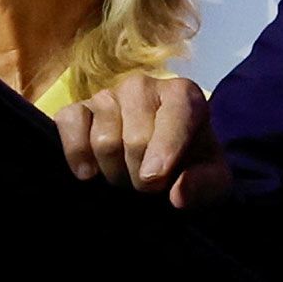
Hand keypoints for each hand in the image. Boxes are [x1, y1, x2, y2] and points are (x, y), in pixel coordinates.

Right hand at [56, 73, 230, 207]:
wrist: (160, 168)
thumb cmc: (190, 169)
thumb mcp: (213, 183)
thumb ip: (204, 185)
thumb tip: (178, 194)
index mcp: (184, 95)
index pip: (175, 116)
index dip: (165, 153)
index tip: (156, 180)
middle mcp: (143, 87)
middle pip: (135, 139)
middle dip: (140, 174)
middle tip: (146, 184)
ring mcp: (107, 96)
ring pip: (104, 141)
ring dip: (113, 172)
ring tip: (125, 175)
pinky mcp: (77, 109)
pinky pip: (69, 123)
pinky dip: (76, 152)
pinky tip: (89, 173)